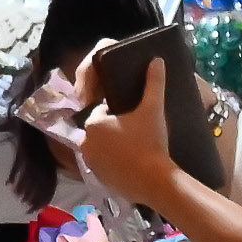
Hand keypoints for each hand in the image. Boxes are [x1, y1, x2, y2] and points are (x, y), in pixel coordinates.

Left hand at [71, 57, 180, 212]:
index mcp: (93, 123)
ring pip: (102, 146)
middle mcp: (85, 142)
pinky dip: (115, 162)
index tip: (136, 118)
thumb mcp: (153, 109)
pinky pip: (105, 164)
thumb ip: (154, 83)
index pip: (102, 110)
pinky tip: (132, 162)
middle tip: (139, 132)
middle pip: (101, 129)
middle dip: (116, 128)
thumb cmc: (150, 141)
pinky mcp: (98, 178)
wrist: (154, 180)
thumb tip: (157, 60)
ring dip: (114, 145)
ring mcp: (90, 162)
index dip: (120, 112)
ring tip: (138, 147)